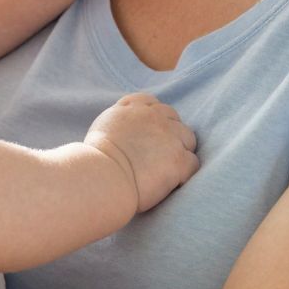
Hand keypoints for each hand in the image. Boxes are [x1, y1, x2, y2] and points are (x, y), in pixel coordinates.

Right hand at [85, 93, 199, 213]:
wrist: (101, 178)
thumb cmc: (95, 161)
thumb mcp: (103, 127)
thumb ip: (121, 121)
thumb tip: (131, 131)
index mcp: (133, 107)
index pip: (153, 104)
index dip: (154, 121)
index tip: (148, 137)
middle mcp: (154, 117)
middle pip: (174, 120)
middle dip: (169, 135)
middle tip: (157, 157)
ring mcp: (169, 137)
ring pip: (188, 140)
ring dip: (180, 153)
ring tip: (165, 171)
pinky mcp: (179, 160)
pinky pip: (193, 163)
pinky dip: (185, 174)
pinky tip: (171, 183)